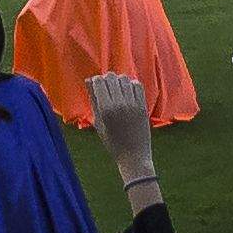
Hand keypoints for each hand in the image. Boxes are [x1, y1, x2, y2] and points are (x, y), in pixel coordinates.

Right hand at [86, 73, 158, 191]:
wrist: (133, 156)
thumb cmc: (111, 141)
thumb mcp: (98, 122)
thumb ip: (93, 99)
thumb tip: (89, 80)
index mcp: (105, 109)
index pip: (99, 81)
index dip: (96, 80)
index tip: (96, 85)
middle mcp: (119, 104)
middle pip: (112, 77)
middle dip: (107, 78)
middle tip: (107, 86)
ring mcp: (133, 105)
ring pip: (125, 79)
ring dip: (119, 81)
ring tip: (118, 90)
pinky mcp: (143, 106)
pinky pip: (137, 85)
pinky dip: (131, 84)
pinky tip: (128, 92)